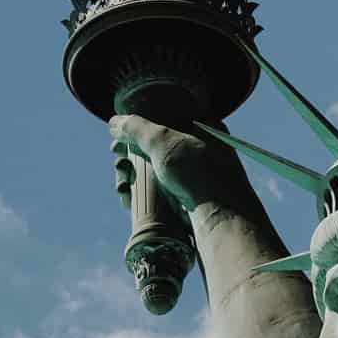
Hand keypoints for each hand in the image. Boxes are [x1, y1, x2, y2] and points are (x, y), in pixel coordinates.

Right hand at [108, 115, 248, 211]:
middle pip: (157, 148)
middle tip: (120, 164)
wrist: (221, 218)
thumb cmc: (199, 173)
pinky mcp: (190, 199)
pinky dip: (143, 193)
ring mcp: (196, 176)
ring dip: (133, 176)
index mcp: (206, 128)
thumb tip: (116, 122)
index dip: (141, 127)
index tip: (120, 137)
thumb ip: (137, 128)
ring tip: (122, 185)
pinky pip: (161, 192)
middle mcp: (203, 151)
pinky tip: (128, 197)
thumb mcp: (163, 141)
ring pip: (156, 172)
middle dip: (131, 156)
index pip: (166, 119)